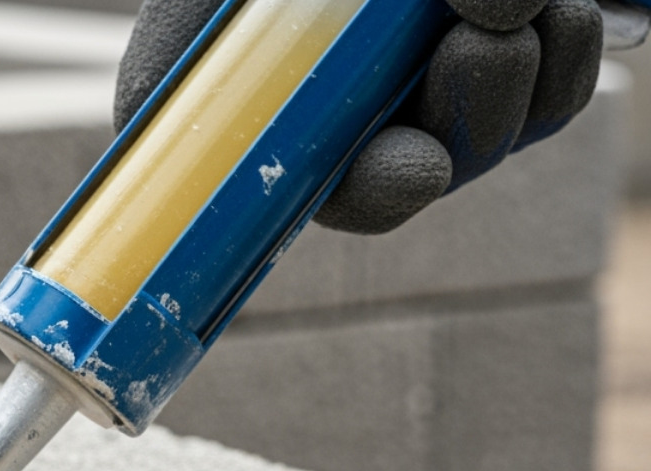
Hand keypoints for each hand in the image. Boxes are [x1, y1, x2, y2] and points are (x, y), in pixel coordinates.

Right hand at [113, 0, 607, 233]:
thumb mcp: (184, 46)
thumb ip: (160, 102)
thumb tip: (193, 144)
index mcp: (309, 143)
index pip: (359, 196)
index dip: (388, 190)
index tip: (415, 165)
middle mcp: (386, 127)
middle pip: (452, 163)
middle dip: (473, 111)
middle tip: (477, 39)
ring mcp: (460, 93)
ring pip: (517, 123)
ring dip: (524, 66)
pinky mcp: (528, 54)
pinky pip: (565, 81)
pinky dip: (565, 43)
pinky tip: (542, 6)